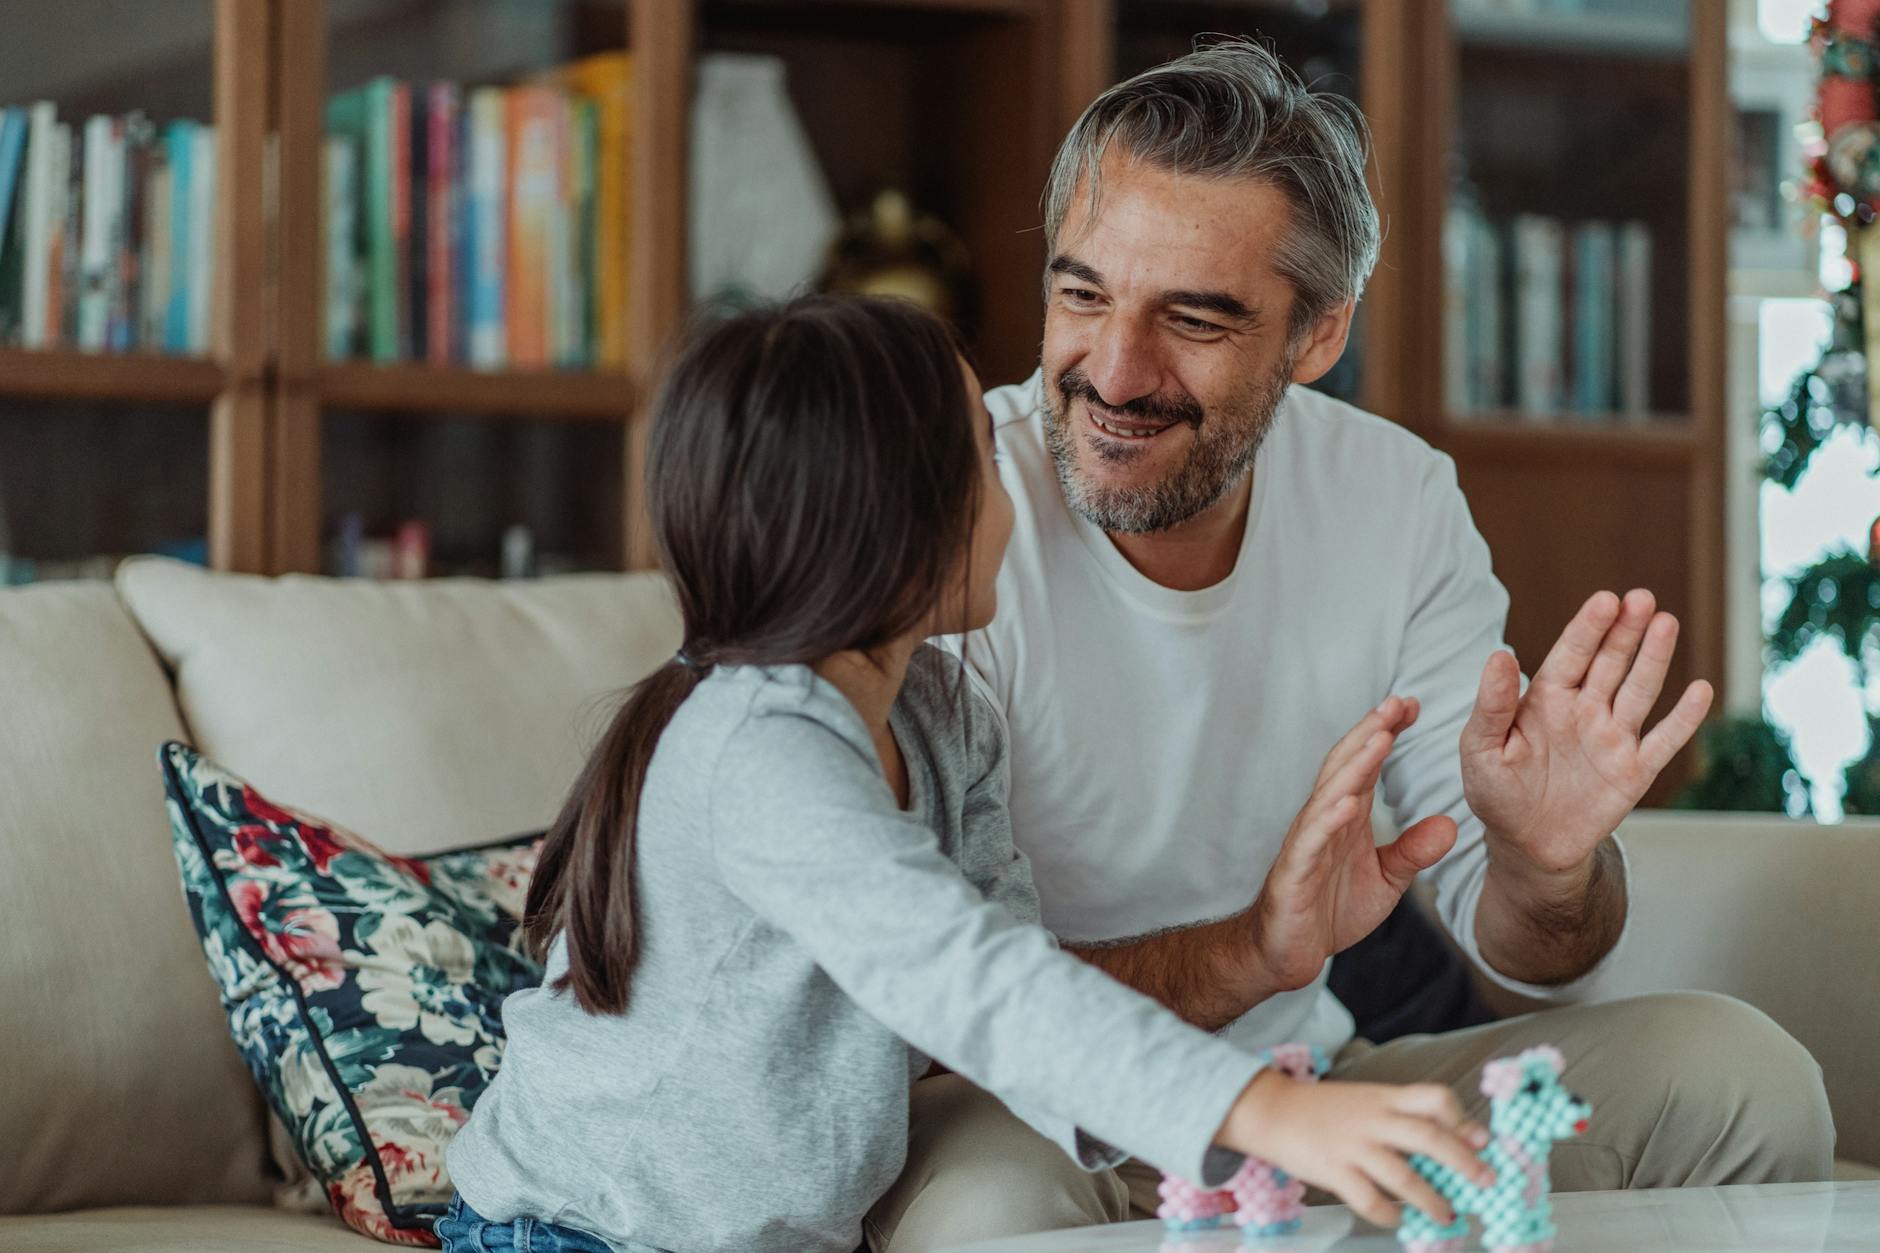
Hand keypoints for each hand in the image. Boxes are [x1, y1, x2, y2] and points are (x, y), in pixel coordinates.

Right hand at [1218, 1070, 1494, 1228]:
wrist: (1272, 1110)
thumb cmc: (1326, 1109)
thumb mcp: (1367, 1100)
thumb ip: (1403, 1115)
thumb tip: (1453, 1139)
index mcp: (1384, 1098)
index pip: (1433, 1097)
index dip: (1461, 1118)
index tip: (1480, 1139)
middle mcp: (1373, 1119)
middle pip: (1428, 1136)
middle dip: (1463, 1161)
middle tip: (1486, 1181)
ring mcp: (1353, 1146)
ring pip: (1403, 1176)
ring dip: (1432, 1200)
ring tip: (1447, 1215)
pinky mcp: (1333, 1171)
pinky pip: (1369, 1199)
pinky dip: (1388, 1214)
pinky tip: (1397, 1218)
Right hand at [1249, 698, 1458, 994]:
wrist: (1286, 951)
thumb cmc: (1328, 909)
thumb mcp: (1385, 879)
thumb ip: (1412, 850)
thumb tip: (1450, 825)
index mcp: (1347, 816)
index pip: (1366, 764)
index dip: (1386, 732)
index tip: (1413, 705)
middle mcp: (1325, 819)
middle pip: (1347, 765)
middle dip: (1371, 731)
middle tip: (1398, 702)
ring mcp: (1307, 842)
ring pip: (1330, 793)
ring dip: (1354, 764)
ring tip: (1380, 738)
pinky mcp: (1295, 871)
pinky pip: (1312, 841)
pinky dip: (1328, 819)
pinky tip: (1348, 802)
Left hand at [1461, 589, 1713, 880]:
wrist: (1526, 845)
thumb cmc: (1496, 792)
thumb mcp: (1480, 749)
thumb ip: (1491, 705)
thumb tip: (1499, 654)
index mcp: (1545, 699)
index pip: (1570, 654)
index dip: (1588, 627)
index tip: (1605, 600)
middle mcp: (1584, 710)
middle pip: (1610, 662)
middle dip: (1626, 630)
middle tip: (1642, 598)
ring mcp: (1613, 738)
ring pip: (1639, 690)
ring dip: (1654, 658)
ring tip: (1667, 623)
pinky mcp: (1634, 771)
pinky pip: (1664, 741)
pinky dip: (1683, 718)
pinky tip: (1701, 689)